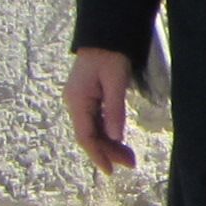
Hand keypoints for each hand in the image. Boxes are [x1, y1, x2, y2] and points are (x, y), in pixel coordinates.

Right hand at [63, 47, 137, 173]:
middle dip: (108, 151)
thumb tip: (114, 138)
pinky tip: (119, 140)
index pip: (86, 136)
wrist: (105, 34)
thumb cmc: (111, 55)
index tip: (109, 171)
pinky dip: (108, 132)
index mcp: (78, 101)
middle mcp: (75, 103)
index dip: (97, 154)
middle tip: (130, 164)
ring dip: (110, 143)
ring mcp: (80, 100)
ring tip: (129, 157)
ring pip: (93, 129)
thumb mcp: (116, 82)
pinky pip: (95, 120)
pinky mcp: (87, 97)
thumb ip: (115, 110)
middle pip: (90, 135)